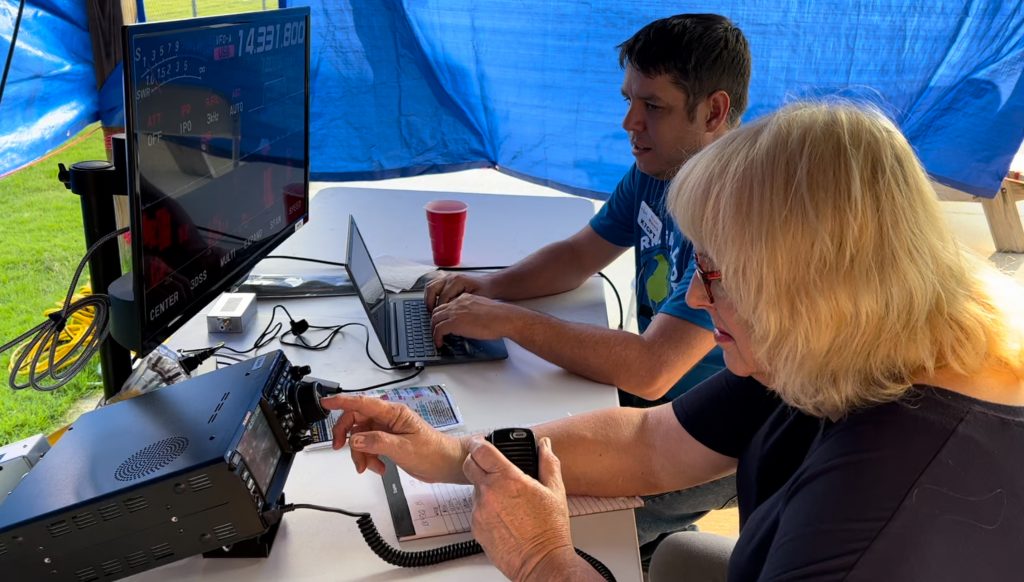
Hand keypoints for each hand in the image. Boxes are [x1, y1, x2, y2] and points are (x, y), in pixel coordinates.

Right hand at [320, 395, 464, 482]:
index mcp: (393, 413)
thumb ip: (377, 442)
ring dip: (361, 453)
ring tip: (370, 467)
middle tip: (340, 449)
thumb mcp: (403, 449)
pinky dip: (369, 458)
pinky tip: (379, 468)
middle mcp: (388, 418)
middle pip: (356, 420)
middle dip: (347, 436)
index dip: (341, 401)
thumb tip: (355, 439)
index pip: (362, 402)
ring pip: (361, 436)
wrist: (446, 464)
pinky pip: (369, 446)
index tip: (325, 402)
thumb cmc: (432, 452)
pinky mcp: (388, 441)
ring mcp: (388, 429)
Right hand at [424, 271, 494, 309]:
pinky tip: (436, 305)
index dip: (441, 311)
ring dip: (429, 300)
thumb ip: (463, 306)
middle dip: (431, 305)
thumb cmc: (486, 292)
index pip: (442, 298)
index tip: (441, 321)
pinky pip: (433, 286)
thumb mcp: (476, 300)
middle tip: (434, 316)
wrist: (490, 284)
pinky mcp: (447, 279)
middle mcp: (451, 277)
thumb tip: (450, 315)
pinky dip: (432, 295)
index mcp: (458, 281)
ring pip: (430, 287)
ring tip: (433, 311)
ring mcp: (448, 277)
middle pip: (432, 290)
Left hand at [430, 294, 520, 345]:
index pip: (447, 305)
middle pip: (437, 311)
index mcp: (465, 299)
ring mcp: (455, 312)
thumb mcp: (482, 310)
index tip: (442, 323)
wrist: (504, 319)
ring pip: (435, 320)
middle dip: (434, 322)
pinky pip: (438, 330)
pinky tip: (440, 343)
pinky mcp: (454, 322)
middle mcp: (458, 303)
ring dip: (434, 330)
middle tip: (436, 331)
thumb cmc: (499, 317)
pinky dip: (436, 337)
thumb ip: (472, 313)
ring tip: (437, 338)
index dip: (443, 315)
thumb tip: (468, 324)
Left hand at [463, 436, 575, 580]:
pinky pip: (476, 511)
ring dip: (484, 488)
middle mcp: (489, 493)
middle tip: (487, 464)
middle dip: (476, 461)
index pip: (481, 450)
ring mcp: (480, 512)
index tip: (480, 441)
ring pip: (474, 490)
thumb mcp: (555, 491)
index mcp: (507, 479)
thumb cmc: (549, 530)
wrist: (541, 562)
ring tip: (506, 499)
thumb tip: (545, 446)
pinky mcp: (475, 528)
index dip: (478, 442)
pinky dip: (485, 509)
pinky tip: (503, 516)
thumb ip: (548, 463)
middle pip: (469, 466)